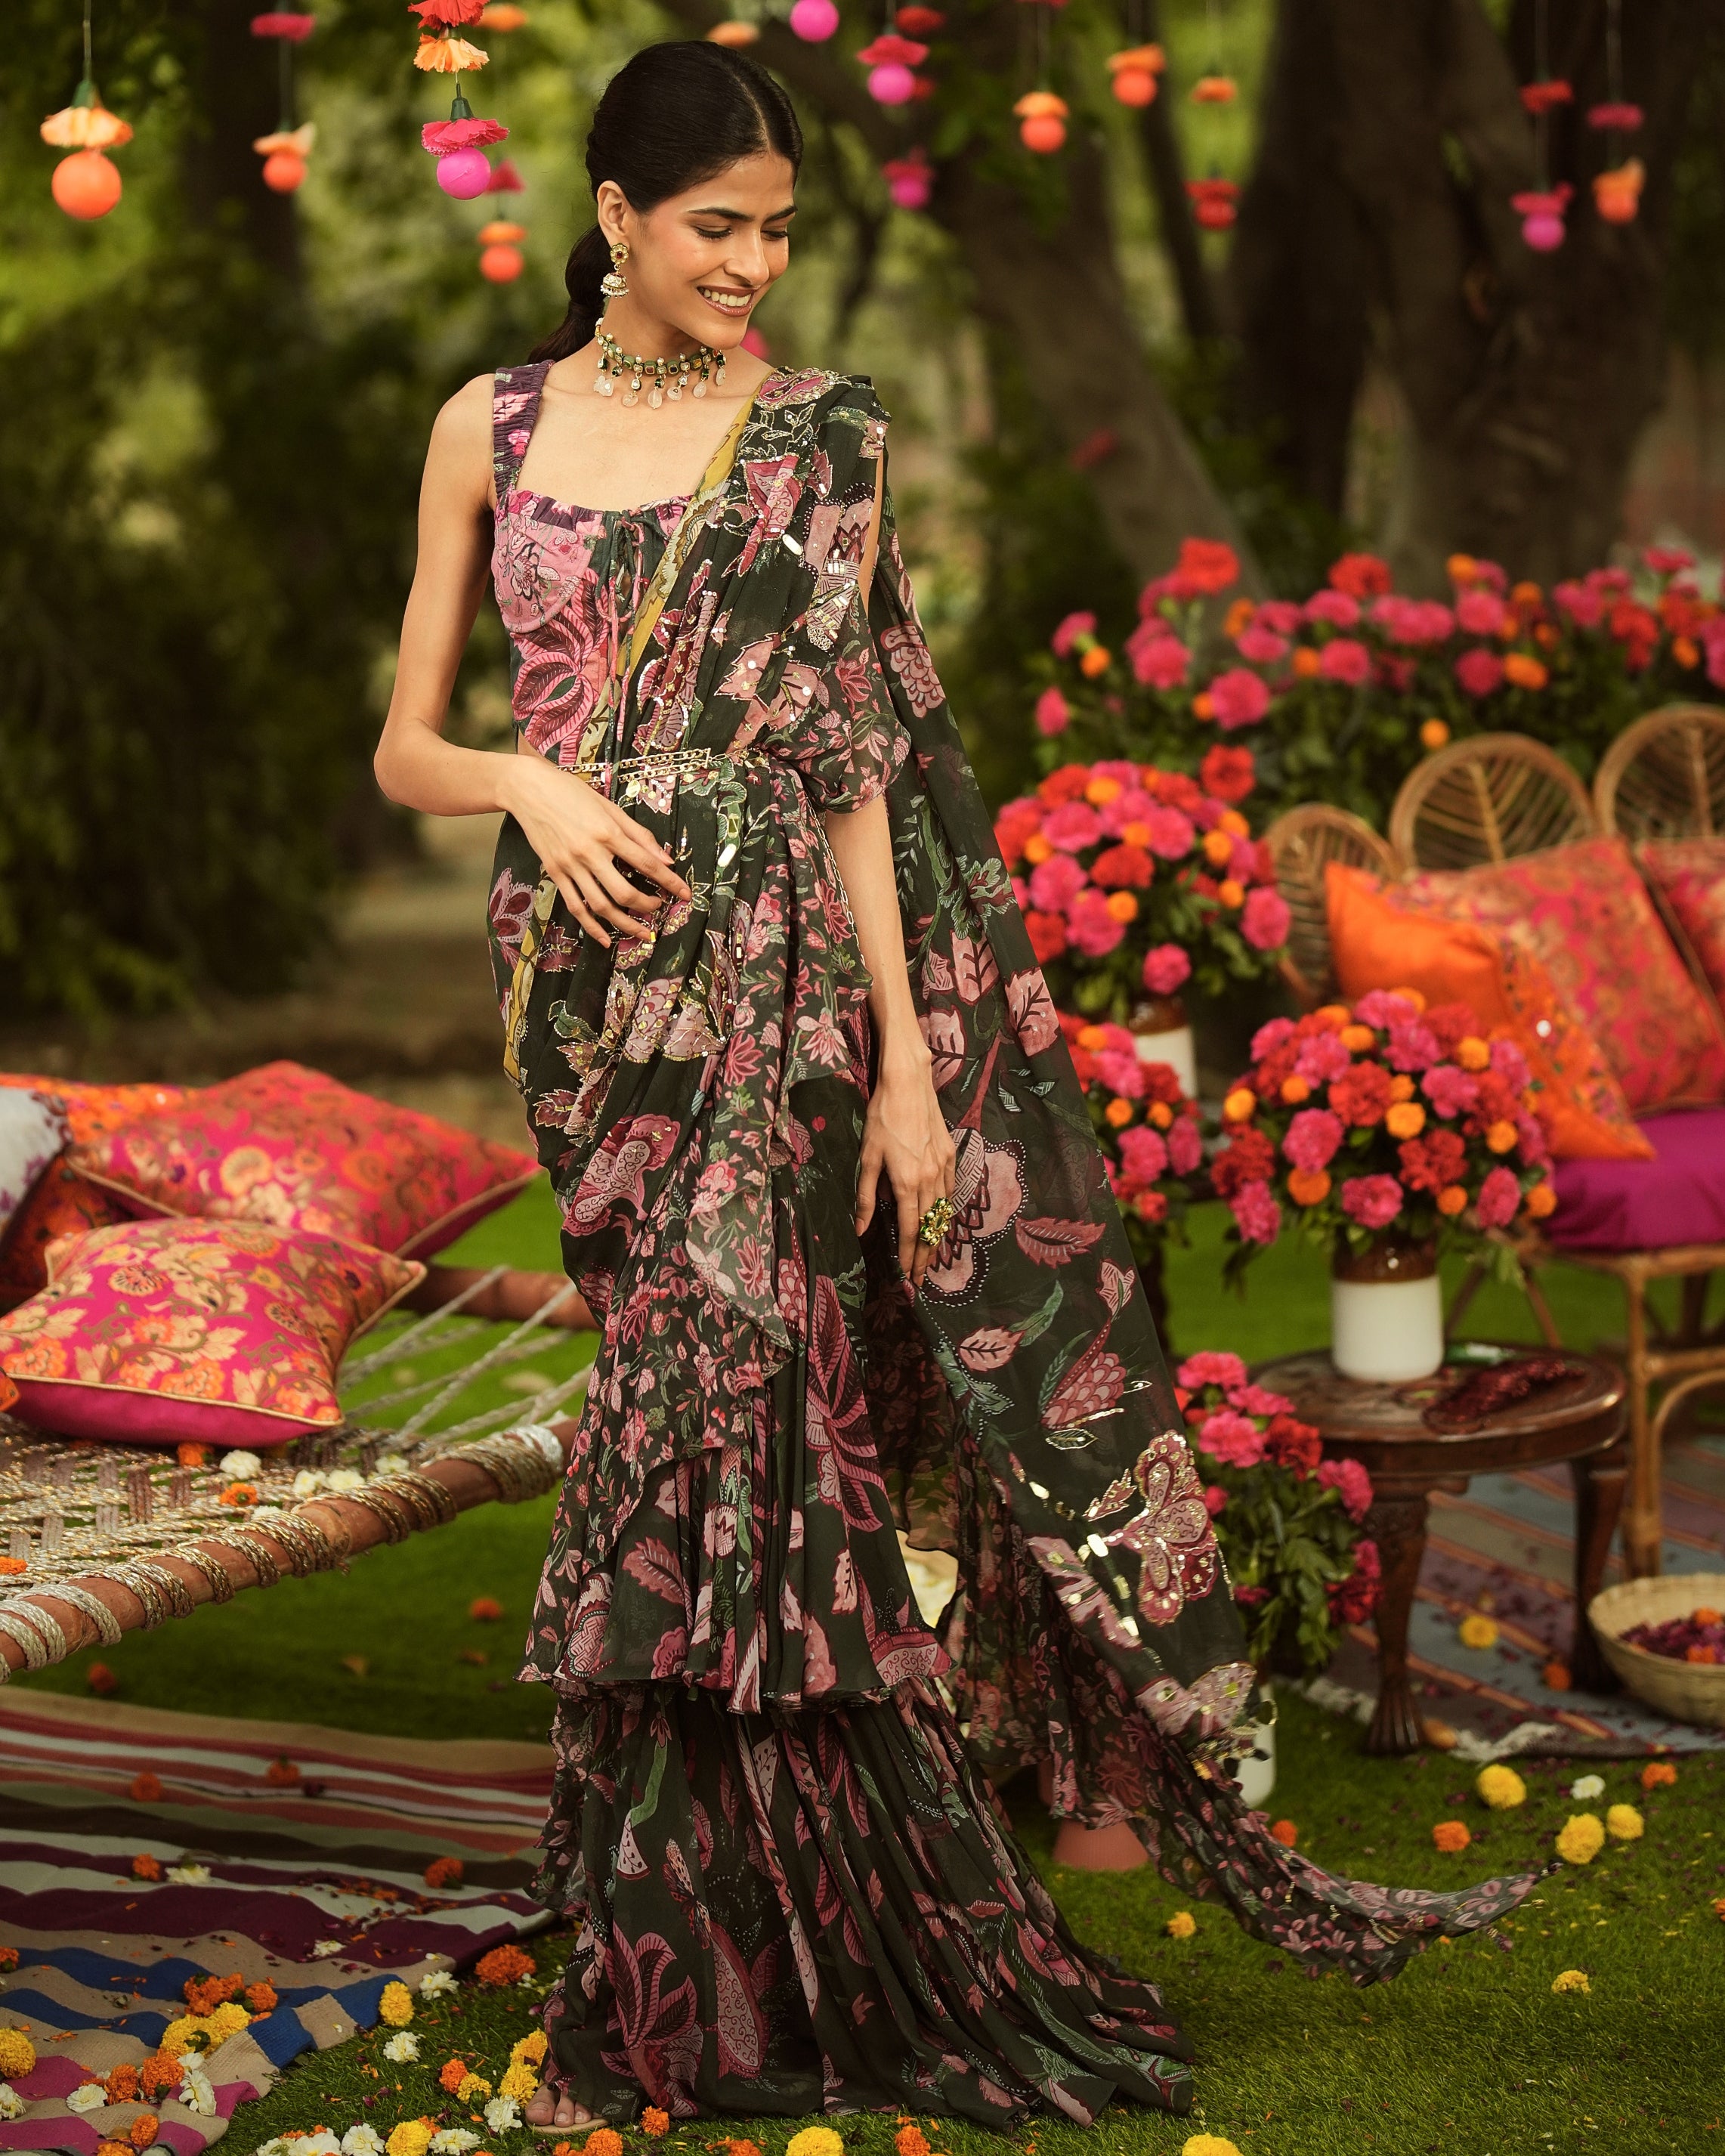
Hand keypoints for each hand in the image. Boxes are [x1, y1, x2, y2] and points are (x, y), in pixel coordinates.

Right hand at [499, 752, 689, 946]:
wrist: (528, 789)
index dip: (669, 881)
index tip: (684, 893)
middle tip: (658, 908)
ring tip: (641, 933)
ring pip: (600, 905)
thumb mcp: (609, 806)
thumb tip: (666, 859)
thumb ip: (638, 834)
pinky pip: (575, 906)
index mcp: (607, 832)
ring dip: (624, 923)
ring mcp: (570, 865)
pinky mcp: (555, 873)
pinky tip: (605, 940)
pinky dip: (591, 926)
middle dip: (646, 906)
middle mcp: (589, 852)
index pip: (646, 863)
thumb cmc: (571, 792)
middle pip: (624, 892)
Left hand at [854, 1047, 955, 1289]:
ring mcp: (944, 1167)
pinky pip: (950, 1190)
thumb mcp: (867, 1157)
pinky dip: (946, 1208)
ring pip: (943, 1211)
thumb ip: (864, 1196)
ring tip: (932, 1255)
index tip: (909, 1277)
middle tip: (922, 1277)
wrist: (909, 1084)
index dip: (910, 1257)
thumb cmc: (882, 1118)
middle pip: (931, 1227)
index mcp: (907, 1184)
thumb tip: (860, 1229)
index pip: (910, 1231)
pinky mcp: (951, 1155)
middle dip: (926, 1256)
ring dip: (938, 1235)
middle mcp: (930, 1180)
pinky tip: (942, 1216)